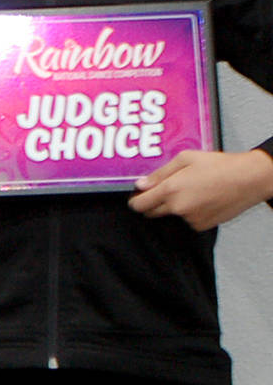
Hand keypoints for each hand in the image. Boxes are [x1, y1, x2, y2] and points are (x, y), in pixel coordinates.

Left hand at [129, 149, 272, 230]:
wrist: (249, 179)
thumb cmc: (220, 166)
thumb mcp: (185, 159)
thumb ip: (159, 173)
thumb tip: (141, 184)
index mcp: (170, 190)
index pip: (139, 205)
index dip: (136, 200)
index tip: (138, 196)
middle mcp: (178, 207)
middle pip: (151, 213)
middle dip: (152, 203)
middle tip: (164, 191)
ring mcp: (191, 219)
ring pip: (171, 216)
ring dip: (174, 207)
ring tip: (191, 190)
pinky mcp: (203, 225)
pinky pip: (188, 220)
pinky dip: (190, 212)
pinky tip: (202, 199)